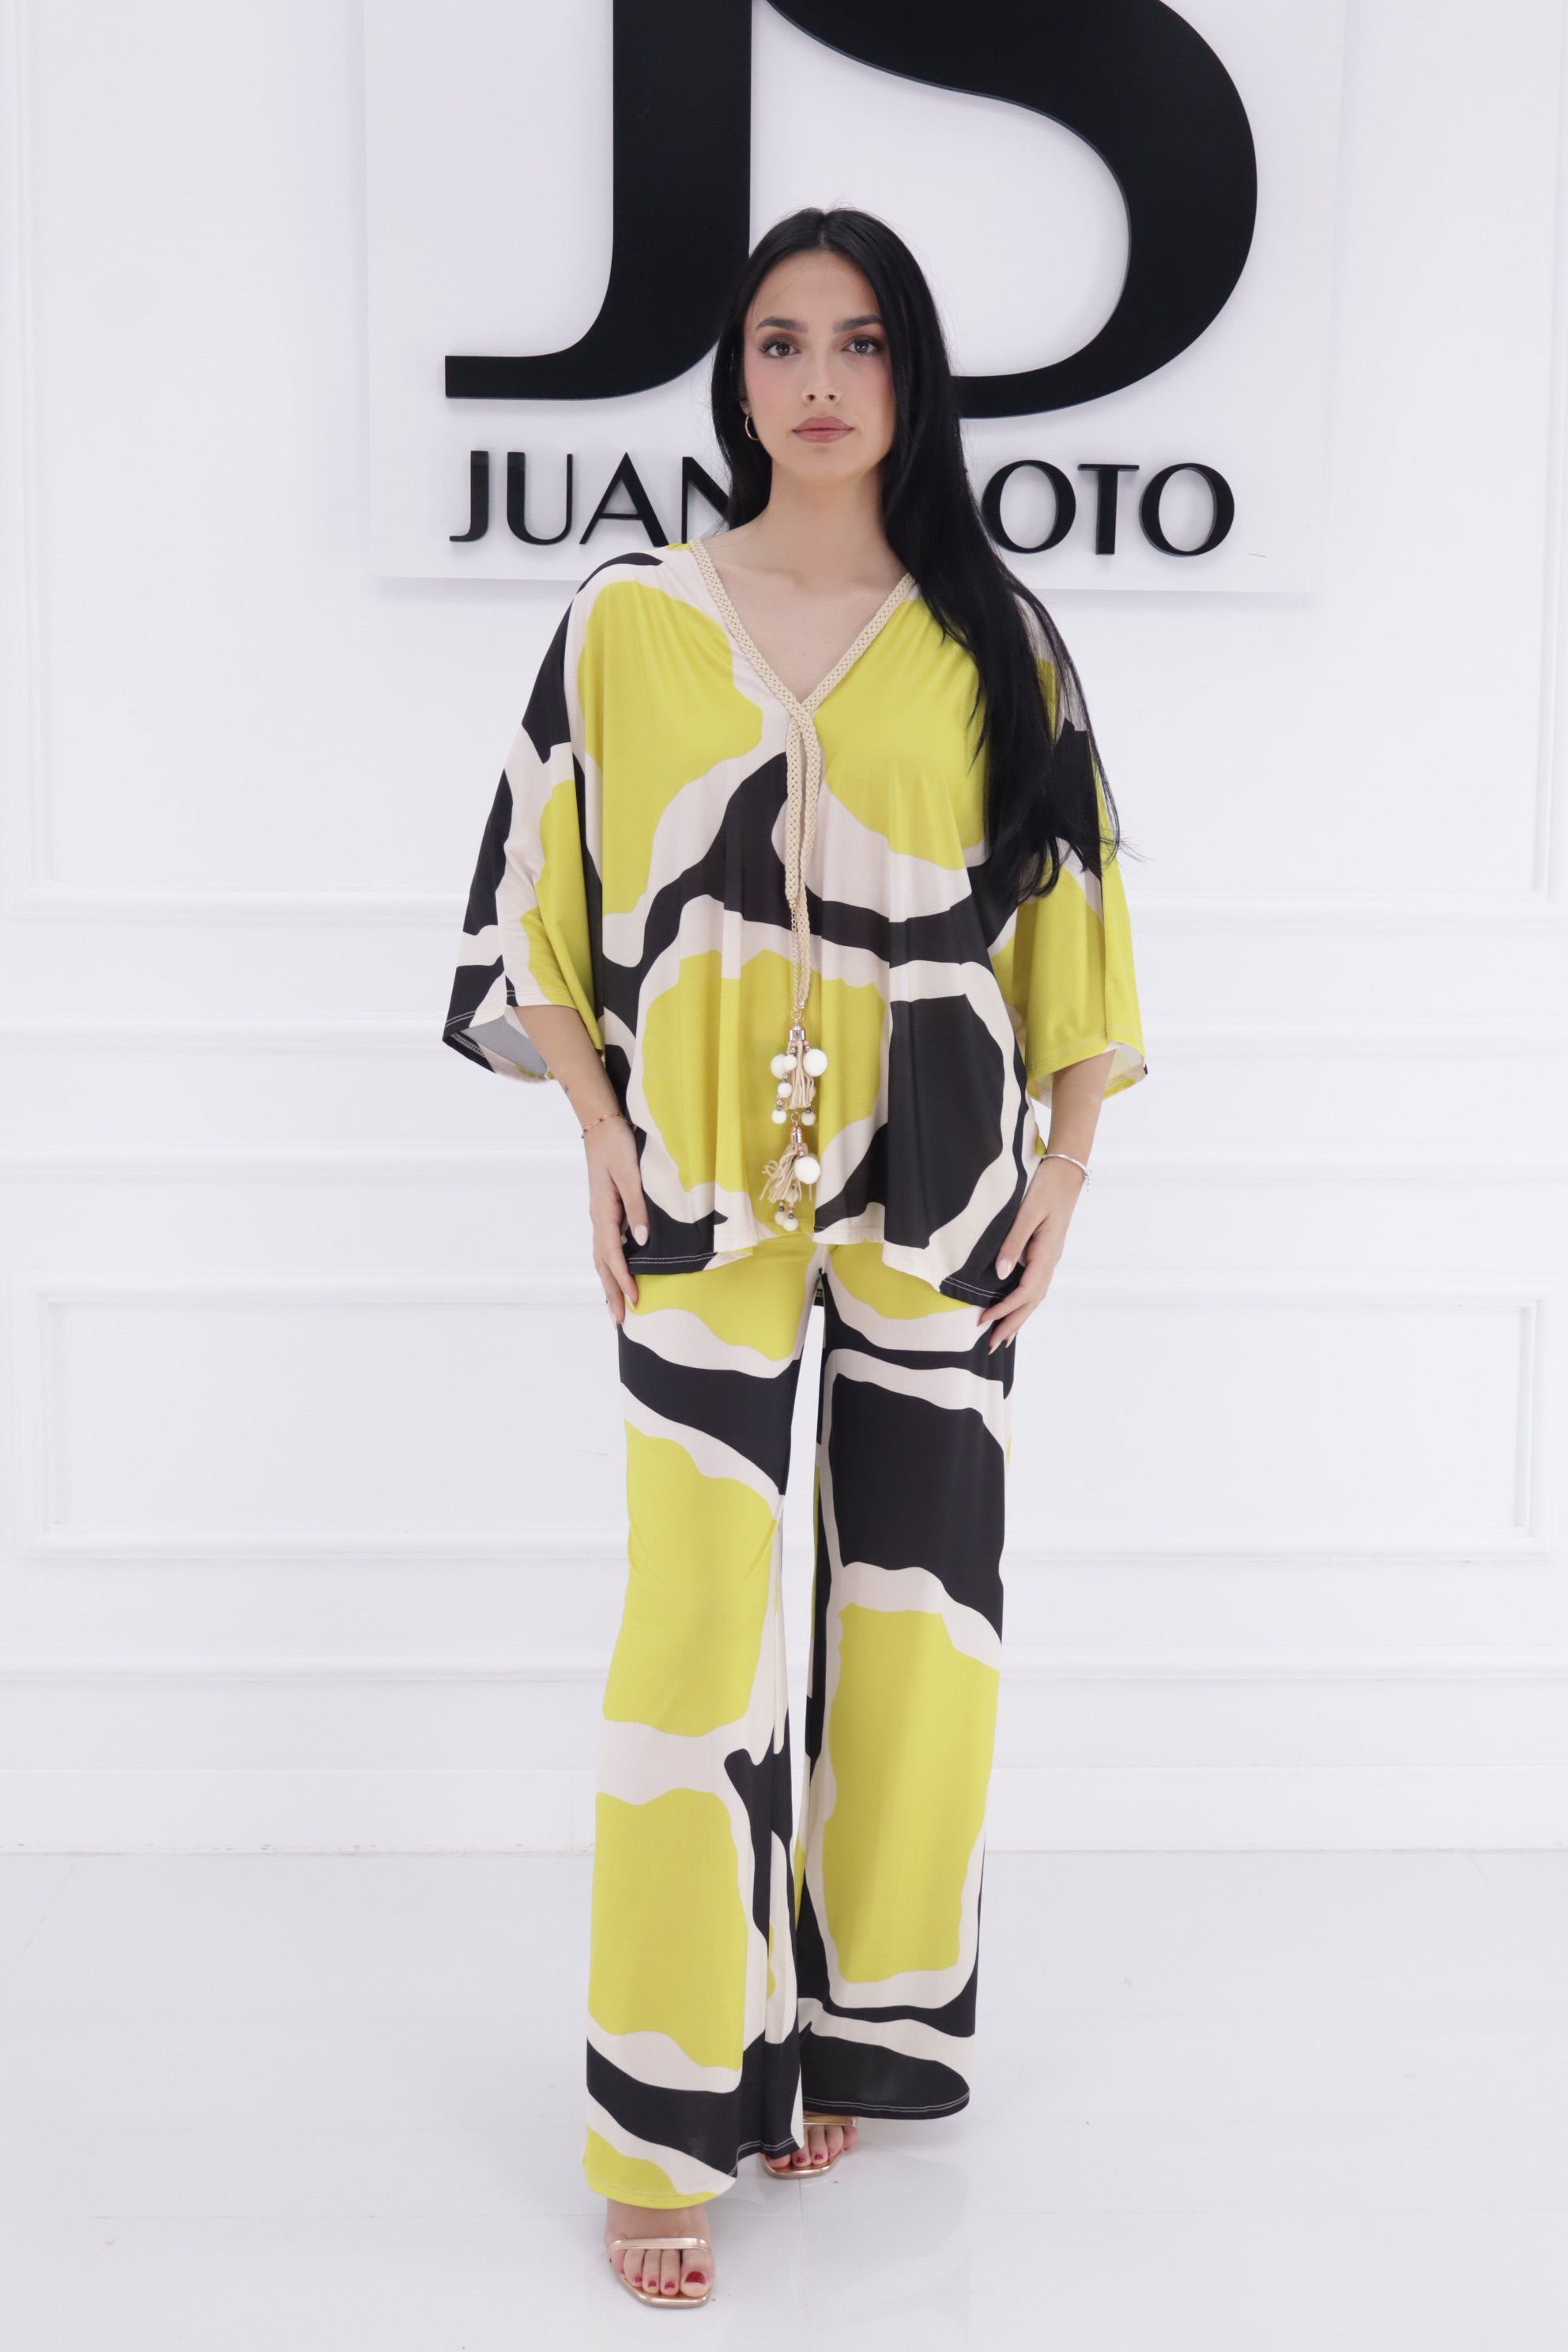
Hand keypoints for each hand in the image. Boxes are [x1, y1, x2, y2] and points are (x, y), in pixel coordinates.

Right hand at [586, 1114, 648, 1324]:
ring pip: (602, 1258)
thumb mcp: (631, 1173)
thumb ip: (637, 1207)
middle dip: (611, 1292)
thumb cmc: (617, 1145)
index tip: (635, 1300)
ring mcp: (600, 1216)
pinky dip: (609, 1266)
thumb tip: (643, 1240)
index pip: (613, 1255)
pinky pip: (605, 1246)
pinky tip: (617, 1274)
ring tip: (617, 1307)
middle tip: (620, 1321)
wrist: (601, 1125)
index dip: (623, 1280)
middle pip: (602, 1264)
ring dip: (609, 1283)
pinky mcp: (605, 1211)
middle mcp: (598, 1218)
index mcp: (603, 1212)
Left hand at [975, 1157, 1085, 1354]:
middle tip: (991, 1345)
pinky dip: (1025, 1302)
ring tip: (1003, 1336)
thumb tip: (1001, 1274)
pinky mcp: (1046, 1252)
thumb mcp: (1027, 1213)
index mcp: (1046, 1254)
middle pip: (1031, 1302)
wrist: (1066, 1171)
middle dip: (1012, 1325)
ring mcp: (1050, 1257)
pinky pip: (1035, 1285)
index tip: (983, 1321)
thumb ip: (1013, 1243)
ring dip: (1019, 1317)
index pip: (1024, 1292)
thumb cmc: (1045, 1187)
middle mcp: (1050, 1260)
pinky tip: (1016, 1308)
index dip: (1004, 1310)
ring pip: (1035, 1296)